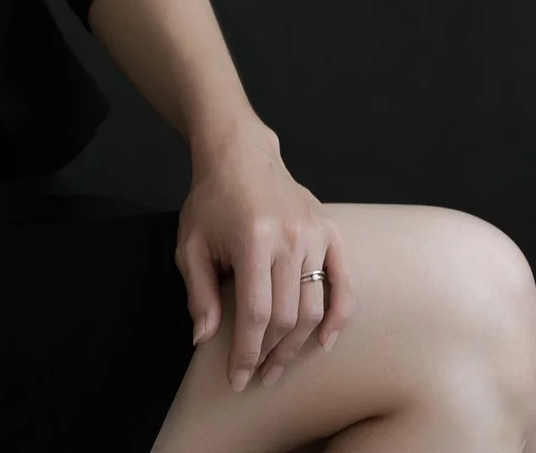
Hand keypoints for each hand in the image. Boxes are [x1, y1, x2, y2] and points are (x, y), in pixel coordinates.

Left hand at [177, 122, 352, 391]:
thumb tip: (205, 339)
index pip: (256, 313)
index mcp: (253, 241)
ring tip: (279, 365)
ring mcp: (316, 234)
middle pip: (288, 316)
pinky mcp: (331, 231)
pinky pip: (344, 282)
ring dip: (298, 344)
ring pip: (315, 305)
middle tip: (257, 376)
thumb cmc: (211, 201)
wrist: (241, 155)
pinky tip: (325, 342)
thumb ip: (199, 293)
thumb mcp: (191, 246)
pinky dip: (339, 315)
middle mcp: (290, 238)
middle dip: (271, 354)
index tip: (237, 379)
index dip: (247, 353)